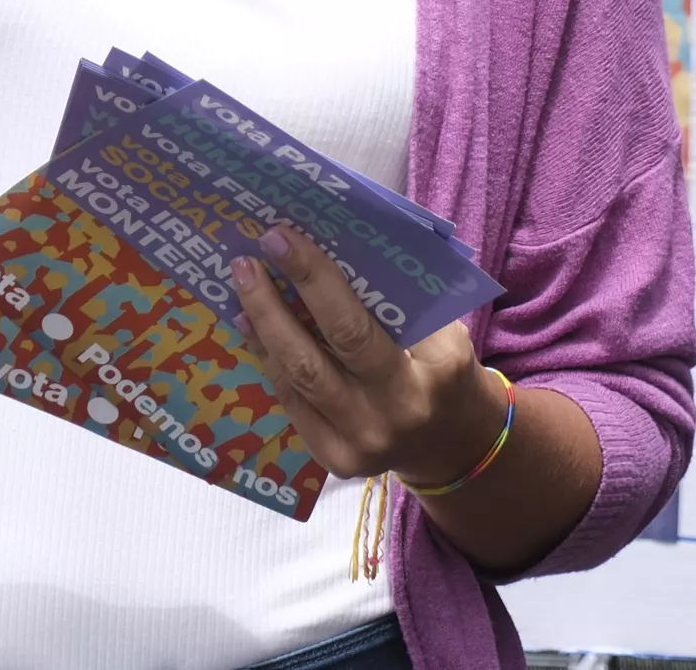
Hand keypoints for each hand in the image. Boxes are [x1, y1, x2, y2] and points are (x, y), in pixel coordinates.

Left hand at [228, 227, 507, 487]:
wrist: (451, 443)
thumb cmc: (447, 370)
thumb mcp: (445, 332)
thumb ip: (401, 302)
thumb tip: (337, 253)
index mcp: (430, 371)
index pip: (361, 323)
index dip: (316, 279)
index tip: (286, 238)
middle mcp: (392, 411)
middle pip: (324, 349)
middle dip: (282, 297)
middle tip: (255, 252)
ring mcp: (359, 442)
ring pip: (298, 376)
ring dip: (265, 324)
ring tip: (243, 280)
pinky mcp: (333, 458)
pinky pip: (292, 401)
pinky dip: (269, 358)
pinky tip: (250, 324)